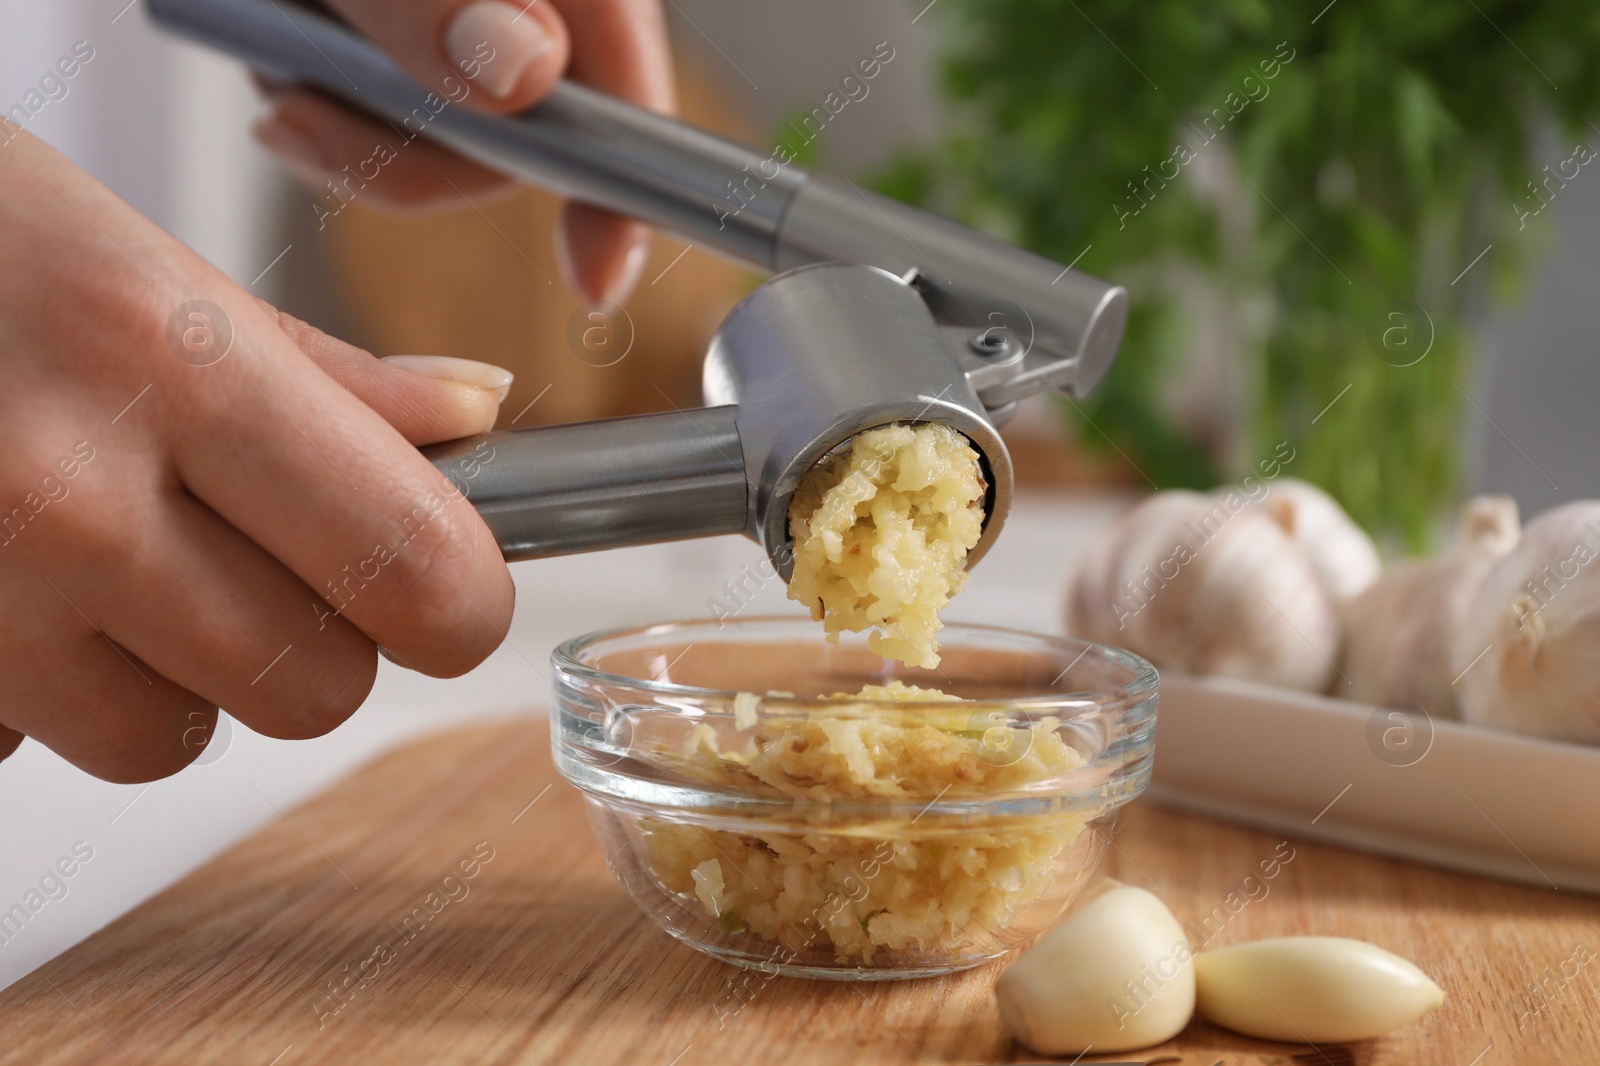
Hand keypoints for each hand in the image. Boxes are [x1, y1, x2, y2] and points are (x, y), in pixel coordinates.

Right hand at [0, 131, 514, 781]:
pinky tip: (11, 582)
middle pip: (315, 688)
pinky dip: (46, 689)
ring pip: (171, 740)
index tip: (445, 587)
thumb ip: (323, 370)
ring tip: (106, 560)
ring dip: (170, 677)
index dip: (457, 601)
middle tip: (249, 549)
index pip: (415, 567)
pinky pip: (34, 744)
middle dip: (309, 639)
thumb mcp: (140, 258)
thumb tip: (475, 415)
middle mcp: (66, 496)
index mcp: (169, 361)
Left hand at [251, 0, 674, 304]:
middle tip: (301, 123)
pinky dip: (323, 99)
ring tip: (276, 55)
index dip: (618, 189)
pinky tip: (282, 49)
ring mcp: (465, 18)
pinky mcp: (405, 29)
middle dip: (411, 156)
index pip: (622, 87)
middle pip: (521, 132)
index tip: (594, 275)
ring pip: (442, 130)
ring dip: (345, 124)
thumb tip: (521, 75)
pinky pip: (385, 103)